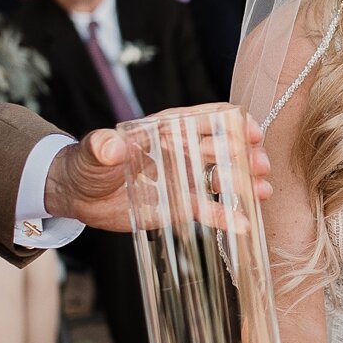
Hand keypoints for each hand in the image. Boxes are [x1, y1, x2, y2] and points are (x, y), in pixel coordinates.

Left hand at [42, 105, 272, 233]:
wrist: (79, 196)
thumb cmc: (86, 165)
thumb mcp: (93, 152)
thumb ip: (102, 146)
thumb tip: (110, 144)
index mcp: (165, 129)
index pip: (205, 118)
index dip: (232, 122)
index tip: (250, 131)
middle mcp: (180, 151)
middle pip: (222, 147)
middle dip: (245, 153)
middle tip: (259, 165)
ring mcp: (183, 178)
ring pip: (222, 177)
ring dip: (245, 181)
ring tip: (263, 190)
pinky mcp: (179, 205)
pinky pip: (207, 209)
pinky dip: (226, 216)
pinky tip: (244, 224)